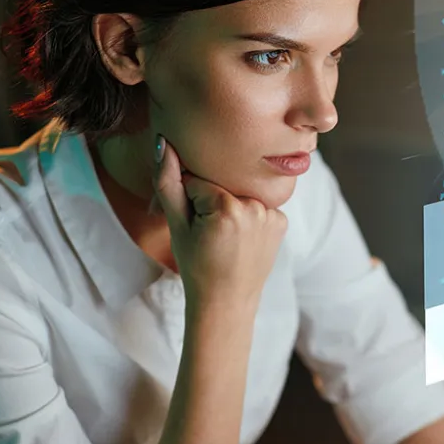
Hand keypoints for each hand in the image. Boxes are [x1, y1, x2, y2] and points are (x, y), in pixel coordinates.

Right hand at [151, 134, 286, 312]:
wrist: (225, 302)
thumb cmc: (196, 266)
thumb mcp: (176, 225)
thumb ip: (167, 181)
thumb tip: (162, 141)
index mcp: (227, 206)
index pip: (198, 181)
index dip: (189, 202)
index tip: (193, 228)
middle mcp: (255, 206)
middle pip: (221, 185)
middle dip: (210, 202)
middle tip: (209, 235)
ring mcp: (272, 214)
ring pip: (239, 193)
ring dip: (229, 207)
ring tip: (224, 238)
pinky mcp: (281, 221)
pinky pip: (257, 205)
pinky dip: (247, 216)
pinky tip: (241, 239)